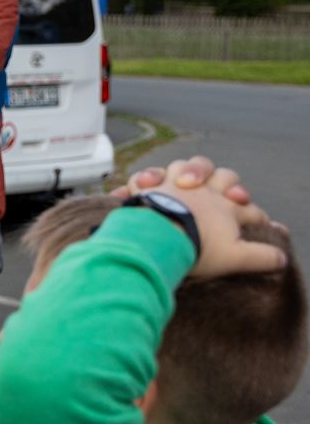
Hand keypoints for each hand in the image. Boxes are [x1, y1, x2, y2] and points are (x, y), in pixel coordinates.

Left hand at [123, 158, 287, 278]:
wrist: (157, 238)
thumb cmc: (197, 247)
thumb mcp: (236, 256)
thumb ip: (260, 256)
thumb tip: (281, 258)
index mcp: (224, 205)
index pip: (248, 208)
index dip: (256, 217)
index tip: (259, 227)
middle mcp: (200, 189)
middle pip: (221, 175)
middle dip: (227, 181)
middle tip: (229, 196)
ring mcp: (171, 185)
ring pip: (182, 165)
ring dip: (185, 170)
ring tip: (183, 182)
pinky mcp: (145, 189)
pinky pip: (141, 179)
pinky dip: (143, 181)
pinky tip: (143, 186)